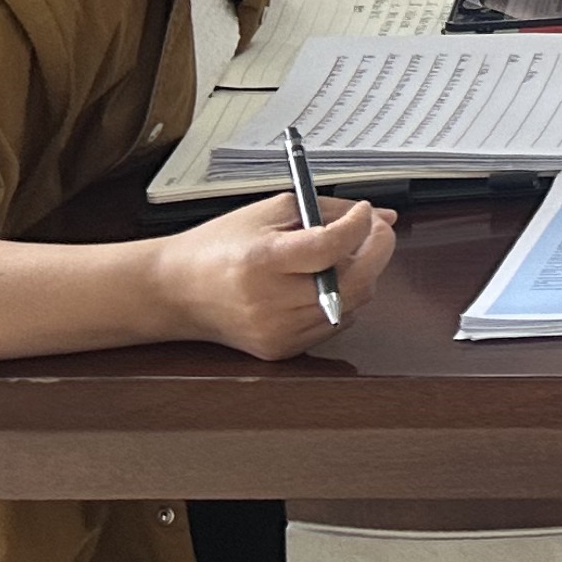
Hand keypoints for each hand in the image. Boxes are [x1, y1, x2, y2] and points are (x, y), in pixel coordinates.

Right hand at [148, 191, 396, 360]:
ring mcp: (276, 332)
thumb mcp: (271, 212)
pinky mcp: (281, 351)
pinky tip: (321, 282)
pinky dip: (342, 298)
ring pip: (354, 303)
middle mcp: (269, 303)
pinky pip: (336, 323)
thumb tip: (385, 216)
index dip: (360, 225)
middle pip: (354, 281)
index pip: (331, 247)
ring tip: (339, 254)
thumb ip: (331, 211)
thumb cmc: (220, 245)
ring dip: (361, 274)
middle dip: (376, 250)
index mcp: (262, 261)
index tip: (365, 213)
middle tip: (372, 230)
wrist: (176, 291)